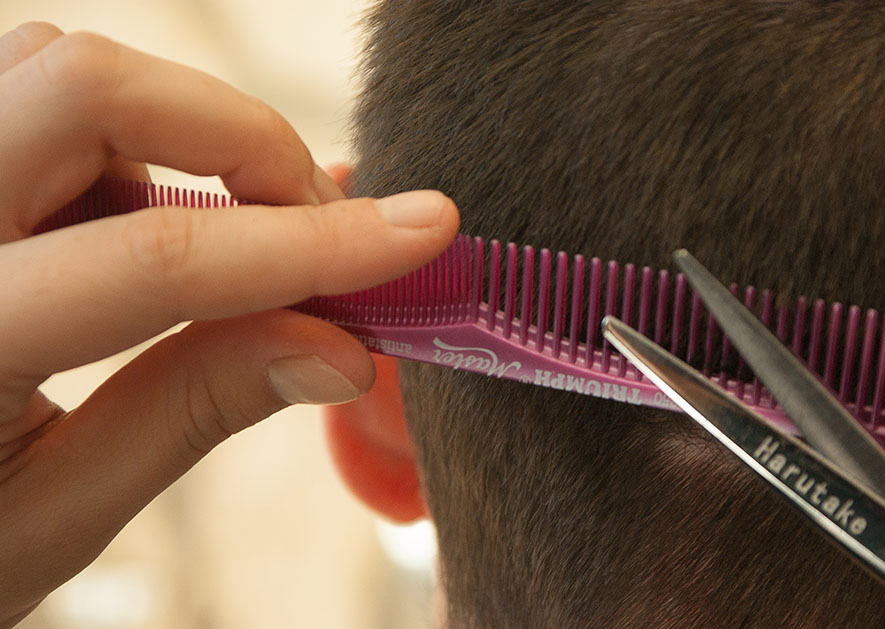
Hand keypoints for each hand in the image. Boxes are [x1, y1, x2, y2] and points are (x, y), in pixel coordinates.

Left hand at [0, 22, 458, 626]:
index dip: (308, 241)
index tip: (418, 231)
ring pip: (52, 65)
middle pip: (84, 83)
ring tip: (217, 239)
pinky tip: (126, 230)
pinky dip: (117, 143)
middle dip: (237, 137)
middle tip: (315, 224)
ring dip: (173, 134)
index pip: (153, 257)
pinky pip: (25, 94)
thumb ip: (195, 409)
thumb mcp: (55, 515)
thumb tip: (342, 346)